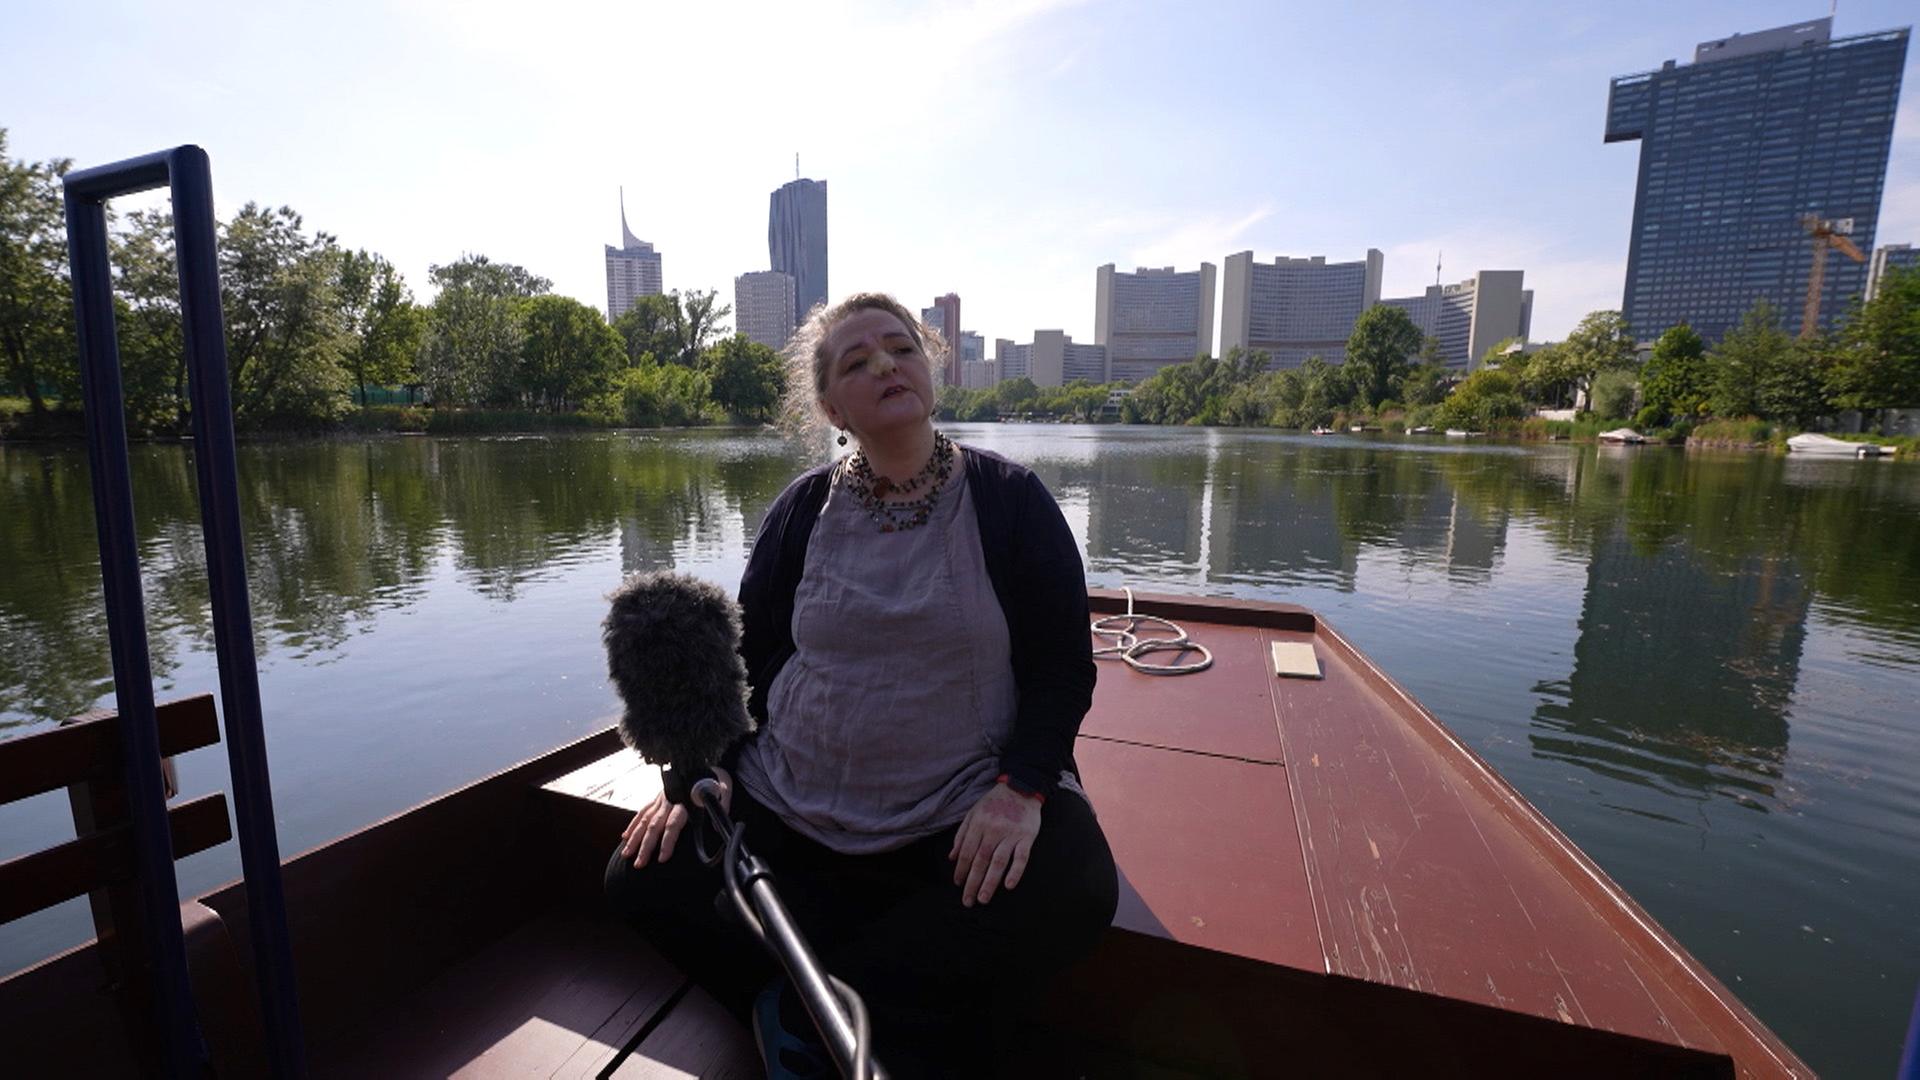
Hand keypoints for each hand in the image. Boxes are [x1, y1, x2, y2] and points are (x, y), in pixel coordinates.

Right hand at [620, 766, 730, 867]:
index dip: (667, 841)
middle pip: (654, 825)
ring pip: (644, 819)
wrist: (701, 758)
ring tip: (626, 854)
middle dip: (645, 846)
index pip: (673, 824)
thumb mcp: (723, 787)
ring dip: (634, 838)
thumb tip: (718, 825)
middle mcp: (669, 800)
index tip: (662, 858)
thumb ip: (722, 804)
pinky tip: (625, 837)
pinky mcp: (657, 796)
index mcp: (685, 800)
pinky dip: (632, 824)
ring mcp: (661, 798)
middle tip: (638, 864)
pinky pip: (642, 811)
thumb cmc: (712, 776)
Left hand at [948, 782, 1041, 906]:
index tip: (958, 884)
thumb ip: (962, 835)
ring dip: (990, 882)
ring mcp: (1011, 834)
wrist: (1022, 786)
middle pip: (980, 860)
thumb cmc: (994, 802)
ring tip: (983, 898)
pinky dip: (1015, 871)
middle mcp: (993, 830)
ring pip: (998, 861)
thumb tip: (952, 857)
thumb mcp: (973, 813)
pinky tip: (1009, 885)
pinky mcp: (1027, 836)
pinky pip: (1022, 856)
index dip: (961, 870)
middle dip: (972, 882)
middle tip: (968, 901)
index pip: (966, 852)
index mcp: (978, 824)